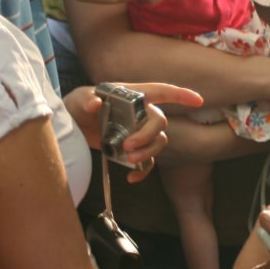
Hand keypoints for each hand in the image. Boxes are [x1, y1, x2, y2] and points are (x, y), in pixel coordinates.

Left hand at [65, 82, 203, 178]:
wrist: (71, 127)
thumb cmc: (78, 106)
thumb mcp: (79, 100)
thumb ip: (86, 100)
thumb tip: (95, 103)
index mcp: (133, 96)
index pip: (162, 91)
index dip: (181, 95)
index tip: (198, 101)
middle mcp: (141, 113)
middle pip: (160, 122)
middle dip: (148, 135)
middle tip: (128, 145)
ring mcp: (139, 132)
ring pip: (158, 143)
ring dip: (148, 152)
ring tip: (128, 160)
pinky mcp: (133, 150)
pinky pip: (148, 162)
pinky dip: (142, 170)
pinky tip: (131, 177)